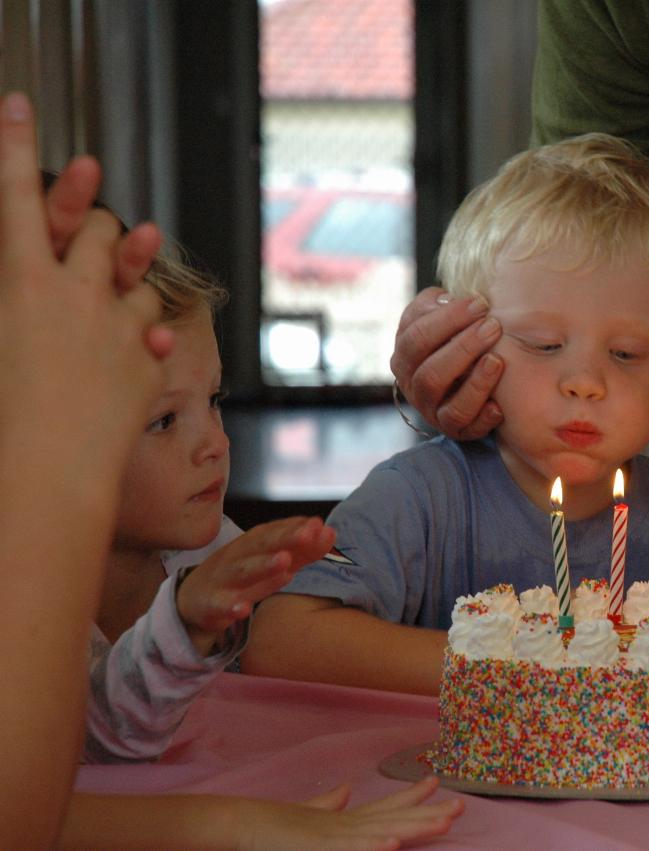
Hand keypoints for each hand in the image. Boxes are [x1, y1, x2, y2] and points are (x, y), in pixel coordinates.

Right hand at [0, 93, 169, 474]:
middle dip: (95, 220)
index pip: (16, 197)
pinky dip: (144, 333)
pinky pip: (154, 330)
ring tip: (121, 280)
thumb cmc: (2, 416)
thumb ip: (18, 304)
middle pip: (97, 225)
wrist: (45, 478)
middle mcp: (74, 292)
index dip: (15, 145)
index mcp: (19, 282)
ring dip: (130, 271)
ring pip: (138, 274)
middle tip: (88, 228)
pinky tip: (132, 349)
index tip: (18, 104)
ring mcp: (117, 325)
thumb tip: (29, 295)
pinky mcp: (148, 361)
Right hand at [177, 516, 335, 653]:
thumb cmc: (244, 575)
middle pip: (262, 544)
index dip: (297, 527)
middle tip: (308, 534)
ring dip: (263, 565)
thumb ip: (302, 550)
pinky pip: (220, 606)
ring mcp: (224, 579)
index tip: (320, 525)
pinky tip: (243, 610)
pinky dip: (231, 607)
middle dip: (286, 538)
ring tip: (284, 563)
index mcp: (254, 543)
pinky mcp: (212, 605)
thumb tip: (330, 532)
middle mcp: (239, 556)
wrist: (196, 598)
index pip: (277, 531)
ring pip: (244, 571)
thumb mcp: (272, 560)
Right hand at [239, 777, 463, 850]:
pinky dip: (371, 847)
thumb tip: (344, 789)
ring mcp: (335, 835)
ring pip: (383, 831)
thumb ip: (327, 804)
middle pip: (394, 817)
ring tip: (444, 822)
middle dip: (429, 813)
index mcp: (345, 820)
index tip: (436, 783)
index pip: (386, 806)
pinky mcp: (320, 846)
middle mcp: (347, 823)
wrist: (241, 823)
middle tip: (461, 805)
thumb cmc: (273, 825)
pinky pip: (350, 849)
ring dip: (414, 827)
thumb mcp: (307, 816)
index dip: (413, 797)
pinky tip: (392, 846)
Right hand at [390, 286, 504, 439]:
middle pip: (430, 370)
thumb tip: (447, 298)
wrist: (465, 382)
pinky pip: (465, 427)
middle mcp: (413, 384)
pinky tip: (499, 406)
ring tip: (497, 360)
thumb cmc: (454, 339)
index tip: (480, 303)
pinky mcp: (453, 431)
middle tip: (494, 327)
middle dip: (463, 346)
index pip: (417, 335)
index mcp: (405, 353)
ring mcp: (432, 410)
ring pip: (446, 401)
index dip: (448, 318)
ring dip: (474, 381)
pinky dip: (482, 417)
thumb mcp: (441, 318)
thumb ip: (438, 305)